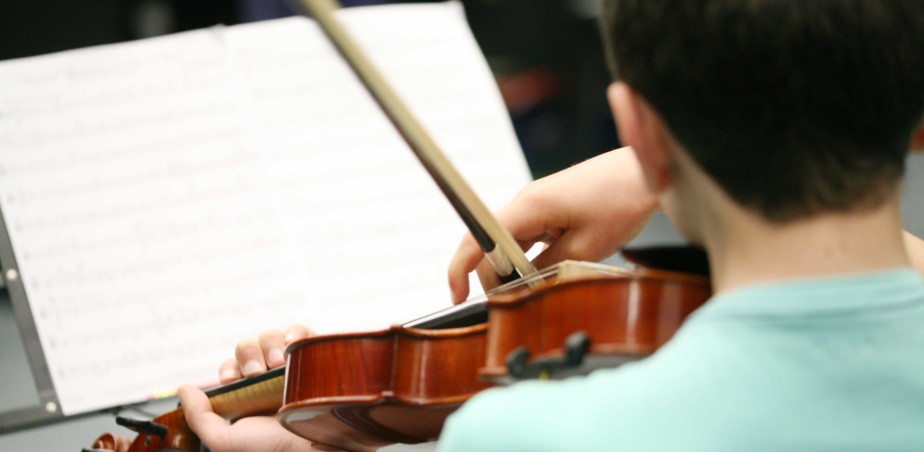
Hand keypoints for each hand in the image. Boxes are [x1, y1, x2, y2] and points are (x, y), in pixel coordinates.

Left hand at [178, 324, 321, 451]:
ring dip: (270, 344)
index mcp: (251, 398)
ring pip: (273, 337)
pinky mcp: (317, 360)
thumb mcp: (226, 441)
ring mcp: (296, 370)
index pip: (233, 368)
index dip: (230, 368)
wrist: (316, 451)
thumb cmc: (273, 451)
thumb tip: (184, 388)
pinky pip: (303, 334)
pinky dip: (296, 333)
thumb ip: (200, 417)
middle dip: (249, 354)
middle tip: (257, 372)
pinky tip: (293, 346)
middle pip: (250, 348)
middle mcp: (272, 381)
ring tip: (278, 364)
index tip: (233, 381)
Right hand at [448, 147, 658, 302]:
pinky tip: (549, 272)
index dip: (460, 269)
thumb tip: (522, 288)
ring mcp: (536, 204)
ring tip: (537, 290)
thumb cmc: (620, 201)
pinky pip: (527, 237)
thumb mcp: (585, 248)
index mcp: (529, 207)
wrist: (645, 174)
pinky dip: (529, 258)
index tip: (456, 297)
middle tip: (514, 305)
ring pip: (509, 244)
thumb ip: (548, 270)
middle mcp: (526, 202)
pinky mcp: (549, 208)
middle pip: (490, 246)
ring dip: (515, 270)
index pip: (477, 238)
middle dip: (495, 278)